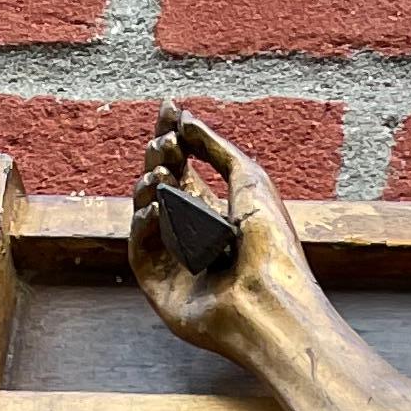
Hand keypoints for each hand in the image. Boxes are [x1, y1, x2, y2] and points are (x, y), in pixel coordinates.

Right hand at [129, 103, 313, 351]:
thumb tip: (185, 120)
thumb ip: (216, 148)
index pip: (184, 168)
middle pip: (161, 186)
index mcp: (216, 214)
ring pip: (145, 213)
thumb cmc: (271, 246)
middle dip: (160, 157)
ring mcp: (175, 263)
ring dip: (149, 186)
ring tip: (164, 174)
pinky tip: (155, 210)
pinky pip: (139, 250)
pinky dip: (143, 224)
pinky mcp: (160, 289)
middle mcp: (193, 237)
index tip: (169, 108)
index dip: (173, 136)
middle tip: (167, 144)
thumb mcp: (250, 181)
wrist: (272, 301)